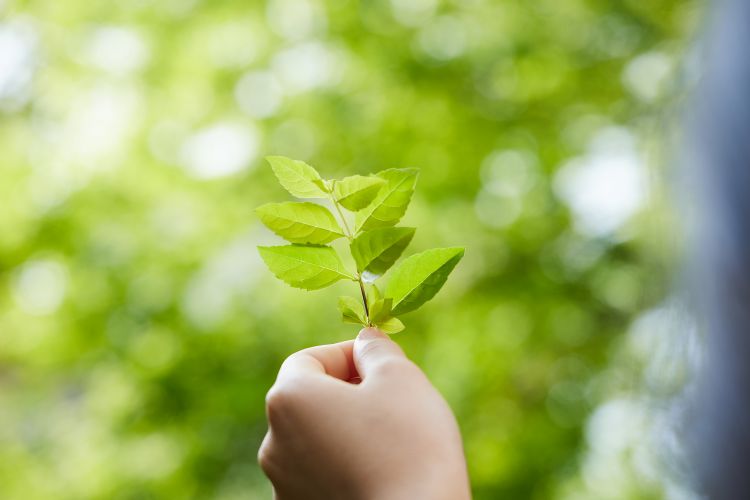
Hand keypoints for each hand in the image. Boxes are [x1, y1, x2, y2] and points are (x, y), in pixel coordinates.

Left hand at [258, 327, 470, 499]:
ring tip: (393, 439)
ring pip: (317, 438)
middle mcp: (273, 443)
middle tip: (394, 398)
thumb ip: (376, 349)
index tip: (382, 364)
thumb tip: (366, 339)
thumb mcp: (401, 378)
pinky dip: (347, 463)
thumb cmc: (409, 447)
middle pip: (311, 399)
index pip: (310, 359)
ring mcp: (285, 485)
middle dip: (350, 391)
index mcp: (288, 400)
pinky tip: (383, 470)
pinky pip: (322, 473)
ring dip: (348, 428)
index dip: (348, 354)